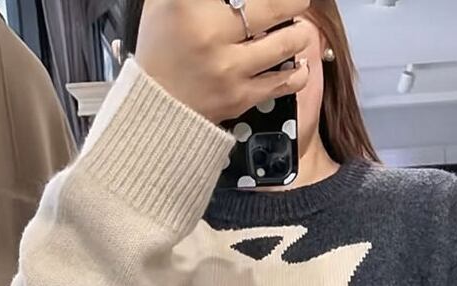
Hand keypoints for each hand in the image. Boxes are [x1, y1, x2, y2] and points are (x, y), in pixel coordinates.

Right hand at [135, 0, 311, 123]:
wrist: (155, 105)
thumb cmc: (162, 48)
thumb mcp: (167, 2)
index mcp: (188, 7)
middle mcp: (210, 36)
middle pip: (274, 6)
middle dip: (292, 2)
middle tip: (296, 2)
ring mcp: (227, 69)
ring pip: (287, 43)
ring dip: (301, 33)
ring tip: (299, 30)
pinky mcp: (239, 97)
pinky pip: (284, 82)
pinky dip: (298, 70)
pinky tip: (298, 62)